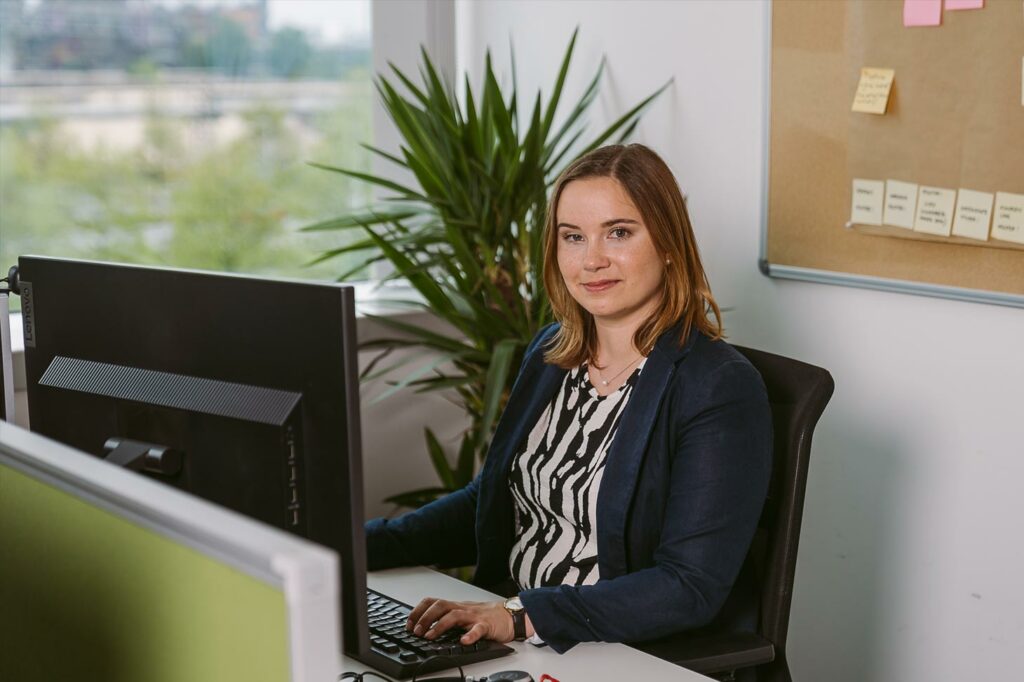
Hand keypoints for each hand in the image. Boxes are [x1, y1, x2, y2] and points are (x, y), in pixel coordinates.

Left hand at [406, 597, 520, 644]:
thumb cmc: (486, 616)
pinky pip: (478, 629)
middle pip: (440, 606)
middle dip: (425, 618)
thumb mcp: (463, 614)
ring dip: (440, 626)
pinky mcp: (486, 625)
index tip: (408, 623)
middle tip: (416, 631)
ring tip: (431, 636)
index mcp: (455, 606)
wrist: (510, 615)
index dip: (418, 611)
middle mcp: (462, 608)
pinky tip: (463, 641)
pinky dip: (470, 635)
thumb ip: (447, 617)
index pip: (433, 602)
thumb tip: (424, 627)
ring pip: (455, 616)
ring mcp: (474, 616)